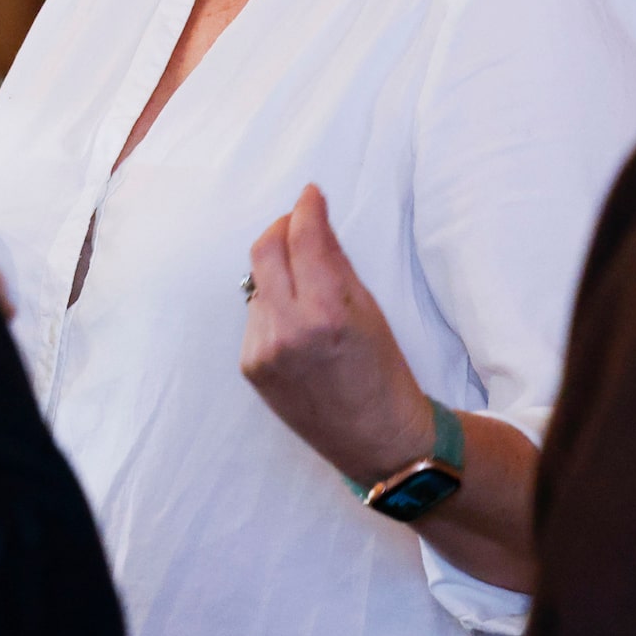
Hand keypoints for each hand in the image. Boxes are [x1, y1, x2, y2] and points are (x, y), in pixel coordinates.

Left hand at [240, 185, 433, 487]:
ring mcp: (263, 350)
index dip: (306, 208)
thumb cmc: (385, 374)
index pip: (302, 238)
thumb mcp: (370, 310)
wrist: (377, 440)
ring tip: (307, 286)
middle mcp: (288, 330)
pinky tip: (298, 323)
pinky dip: (273, 306)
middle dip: (281, 228)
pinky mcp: (251, 366)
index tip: (310, 194)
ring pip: (258, 283)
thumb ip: (336, 262)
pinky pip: (256, 317)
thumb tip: (314, 221)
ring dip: (278, 271)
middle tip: (299, 223)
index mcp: (327, 313)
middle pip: (264, 251)